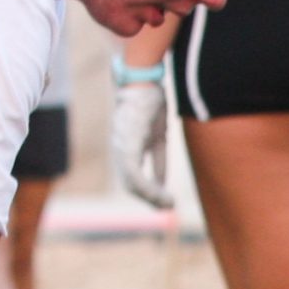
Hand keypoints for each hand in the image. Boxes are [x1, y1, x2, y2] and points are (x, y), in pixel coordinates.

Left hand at [111, 80, 170, 207]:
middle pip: (130, 184)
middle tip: (167, 207)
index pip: (132, 177)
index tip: (163, 202)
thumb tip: (163, 181)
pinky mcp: (129, 145)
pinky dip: (151, 188)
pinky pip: (137, 175)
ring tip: (168, 204)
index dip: (147, 192)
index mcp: (126, 147)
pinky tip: (163, 194)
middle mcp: (120, 149)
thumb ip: (158, 158)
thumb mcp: (159, 135)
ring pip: (133, 183)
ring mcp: (122, 148)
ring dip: (151, 197)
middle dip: (149, 199)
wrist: (143, 80)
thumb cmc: (151, 102)